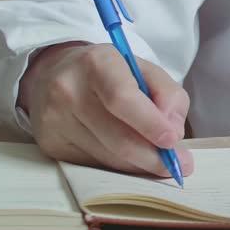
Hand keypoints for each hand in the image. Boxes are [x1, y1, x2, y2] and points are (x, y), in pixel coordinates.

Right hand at [18, 42, 194, 177]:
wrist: (53, 74)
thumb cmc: (110, 73)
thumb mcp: (144, 69)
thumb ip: (169, 95)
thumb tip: (173, 131)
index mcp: (96, 63)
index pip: (122, 98)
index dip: (150, 123)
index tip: (172, 140)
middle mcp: (69, 91)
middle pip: (117, 137)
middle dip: (153, 157)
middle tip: (180, 165)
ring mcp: (55, 120)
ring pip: (108, 157)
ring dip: (140, 165)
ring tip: (161, 163)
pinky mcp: (50, 144)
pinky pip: (94, 164)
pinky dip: (120, 167)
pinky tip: (133, 160)